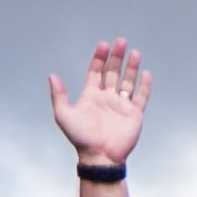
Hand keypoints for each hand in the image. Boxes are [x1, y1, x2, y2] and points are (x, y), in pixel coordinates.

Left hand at [49, 41, 149, 167]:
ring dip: (131, 67)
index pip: (96, 71)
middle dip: (116, 57)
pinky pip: (141, 97)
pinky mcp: (134, 114)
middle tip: (121, 41)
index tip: (103, 45)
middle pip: (113, 72)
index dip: (99, 57)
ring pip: (128, 81)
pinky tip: (145, 74)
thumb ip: (59, 95)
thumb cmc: (80, 137)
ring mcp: (122, 105)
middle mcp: (107, 98)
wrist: (100, 155)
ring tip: (135, 52)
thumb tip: (51, 75)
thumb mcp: (63, 114)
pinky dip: (144, 86)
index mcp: (91, 96)